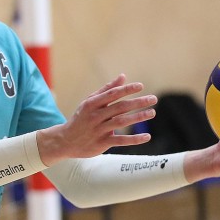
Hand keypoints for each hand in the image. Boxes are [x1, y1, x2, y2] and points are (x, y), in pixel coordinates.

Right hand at [37, 74, 156, 165]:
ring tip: (152, 113)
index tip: (141, 86)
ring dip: (138, 117)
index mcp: (92, 104)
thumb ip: (107, 89)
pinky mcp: (101, 143)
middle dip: (137, 102)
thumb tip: (123, 76)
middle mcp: (95, 116)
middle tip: (153, 99)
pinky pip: (120, 141)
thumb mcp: (90, 102)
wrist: (65, 140)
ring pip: (121, 122)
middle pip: (120, 107)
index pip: (112, 94)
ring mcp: (98, 130)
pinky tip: (147, 136)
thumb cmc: (81, 118)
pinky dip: (134, 139)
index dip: (127, 90)